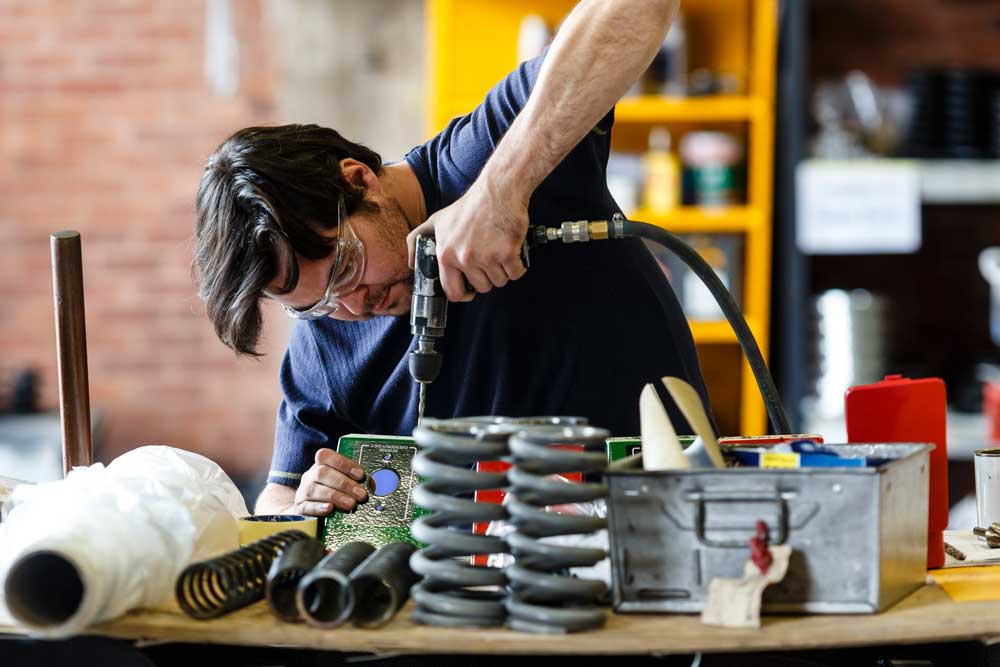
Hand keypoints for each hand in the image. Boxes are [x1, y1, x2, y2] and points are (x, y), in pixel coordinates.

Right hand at [292, 448, 367, 516]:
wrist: (308, 507)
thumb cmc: (330, 490)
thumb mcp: (339, 480)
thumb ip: (352, 478)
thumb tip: (374, 481)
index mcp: (320, 464)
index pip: (326, 456)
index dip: (344, 463)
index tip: (360, 475)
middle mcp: (310, 476)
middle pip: (322, 473)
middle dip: (344, 483)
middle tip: (361, 494)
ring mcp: (303, 491)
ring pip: (314, 489)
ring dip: (335, 496)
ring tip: (351, 504)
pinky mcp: (300, 508)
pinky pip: (306, 506)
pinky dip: (319, 507)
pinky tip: (330, 509)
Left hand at [406, 179, 528, 301]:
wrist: (497, 190)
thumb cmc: (468, 206)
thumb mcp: (436, 220)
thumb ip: (417, 240)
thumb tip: (412, 264)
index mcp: (446, 254)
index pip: (452, 292)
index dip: (463, 294)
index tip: (470, 289)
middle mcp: (464, 258)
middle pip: (482, 287)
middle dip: (487, 278)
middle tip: (489, 259)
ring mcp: (486, 256)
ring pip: (499, 281)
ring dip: (503, 271)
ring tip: (499, 252)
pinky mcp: (507, 253)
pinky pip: (516, 273)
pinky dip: (518, 265)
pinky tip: (513, 251)